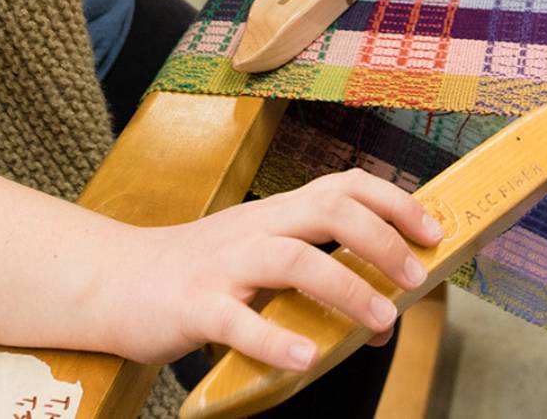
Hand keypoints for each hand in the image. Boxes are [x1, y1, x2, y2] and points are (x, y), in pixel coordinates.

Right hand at [106, 169, 442, 370]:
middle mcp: (255, 229)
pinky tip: (306, 359)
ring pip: (292, 259)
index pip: (342, 186)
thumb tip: (379, 308)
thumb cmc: (195, 274)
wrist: (112, 281)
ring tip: (381, 322)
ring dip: (346, 288)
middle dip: (381, 238)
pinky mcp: (194, 306)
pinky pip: (238, 322)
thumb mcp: (256, 256)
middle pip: (327, 209)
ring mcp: (224, 266)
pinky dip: (276, 340)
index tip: (433, 230)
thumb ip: (310, 270)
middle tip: (417, 277)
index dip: (393, 201)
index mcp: (274, 215)